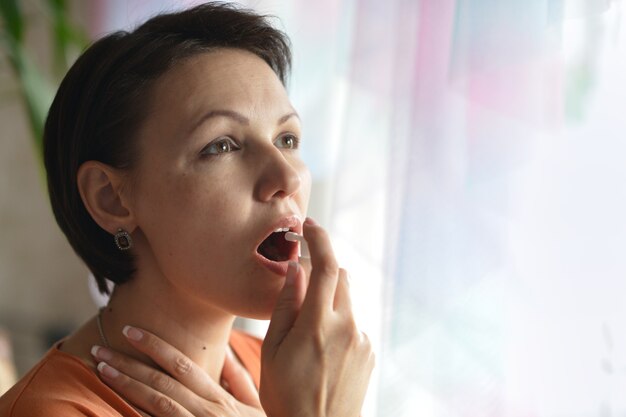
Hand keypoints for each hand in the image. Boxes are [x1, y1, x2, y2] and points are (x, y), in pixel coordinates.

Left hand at [91, 329, 264, 416]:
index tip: (130, 331)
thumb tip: (226, 353)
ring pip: (155, 403)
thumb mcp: (255, 406)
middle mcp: (205, 411)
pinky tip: (115, 407)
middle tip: (99, 349)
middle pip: (160, 381)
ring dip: (125, 385)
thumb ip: (239, 380)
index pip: (182, 364)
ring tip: (101, 369)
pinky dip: (137, 415)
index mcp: (219, 397)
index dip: (154, 346)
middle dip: (128, 363)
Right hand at [260, 218, 374, 416]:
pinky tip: (322, 351)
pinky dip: (338, 323)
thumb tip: (297, 270)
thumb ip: (286, 305)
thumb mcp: (272, 351)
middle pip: (342, 277)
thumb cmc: (285, 394)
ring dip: (329, 300)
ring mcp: (361, 341)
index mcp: (317, 325)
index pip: (327, 266)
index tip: (310, 225)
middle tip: (302, 283)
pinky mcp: (369, 353)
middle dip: (323, 271)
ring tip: (308, 332)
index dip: (320, 239)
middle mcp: (347, 327)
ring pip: (347, 301)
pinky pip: (353, 324)